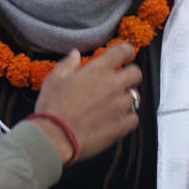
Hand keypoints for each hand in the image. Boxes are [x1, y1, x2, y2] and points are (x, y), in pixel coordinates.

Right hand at [30, 42, 141, 166]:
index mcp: (97, 71)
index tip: (125, 54)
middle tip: (120, 80)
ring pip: (135, 97)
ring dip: (126, 98)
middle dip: (130, 74)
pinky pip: (134, 118)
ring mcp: (119, 106)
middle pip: (136, 73)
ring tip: (113, 103)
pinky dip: (127, 118)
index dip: (126, 50)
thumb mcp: (54, 79)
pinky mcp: (121, 126)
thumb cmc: (53, 108)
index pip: (122, 51)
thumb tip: (75, 54)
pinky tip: (116, 119)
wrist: (55, 137)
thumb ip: (68, 64)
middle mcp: (112, 85)